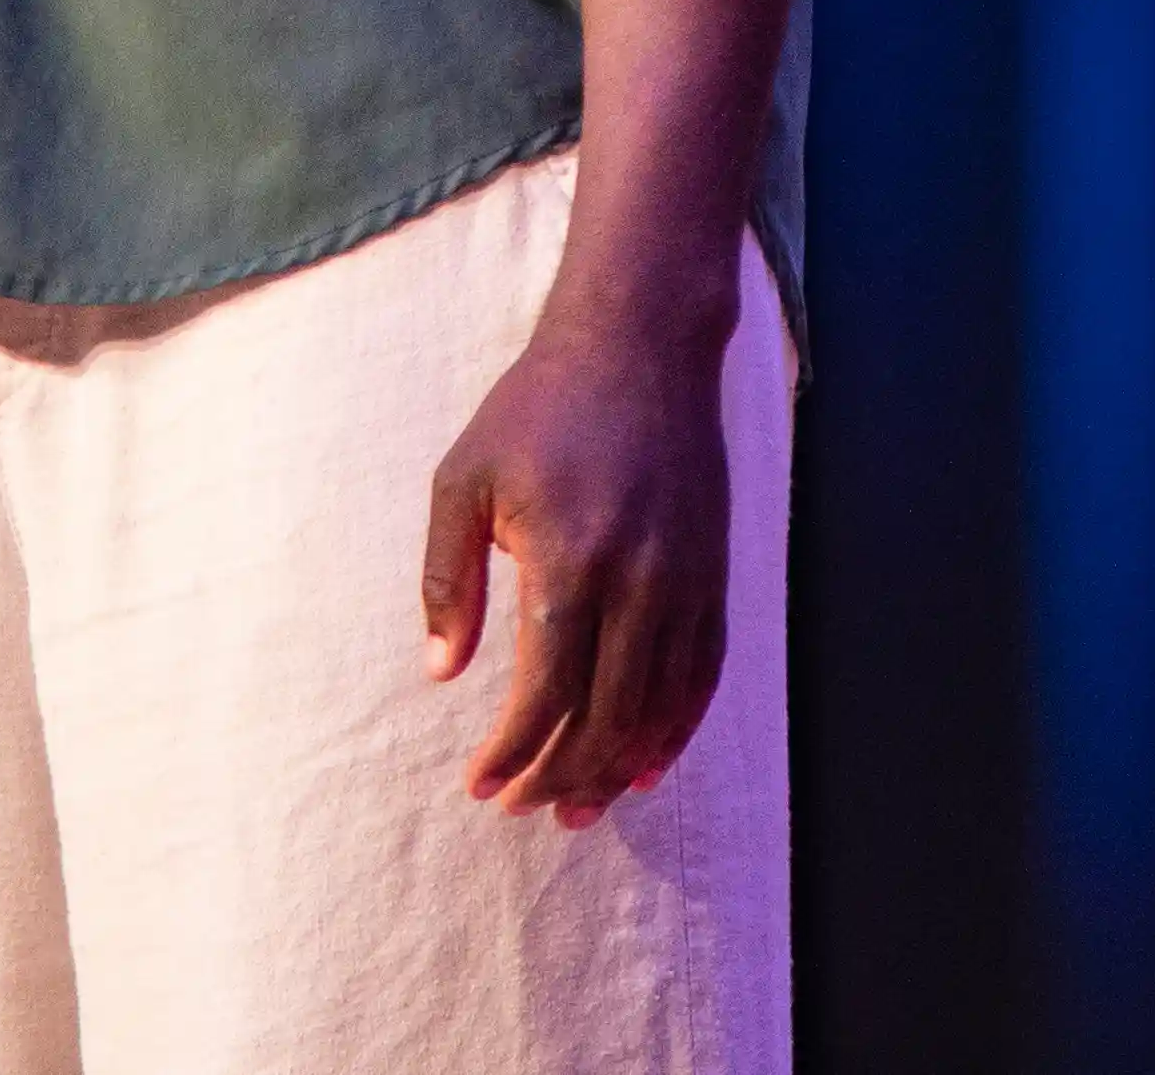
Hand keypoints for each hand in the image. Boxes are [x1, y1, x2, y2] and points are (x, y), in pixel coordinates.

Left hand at [416, 299, 735, 826]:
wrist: (639, 344)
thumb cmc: (537, 407)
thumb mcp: (464, 479)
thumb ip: (446, 579)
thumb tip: (440, 672)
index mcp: (569, 561)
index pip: (545, 692)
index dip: (514, 752)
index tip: (482, 786)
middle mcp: (637, 582)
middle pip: (605, 716)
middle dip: (561, 777)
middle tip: (524, 809)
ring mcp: (685, 581)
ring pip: (658, 707)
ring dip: (616, 768)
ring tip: (579, 807)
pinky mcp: (713, 574)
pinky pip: (702, 674)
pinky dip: (676, 729)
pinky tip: (646, 764)